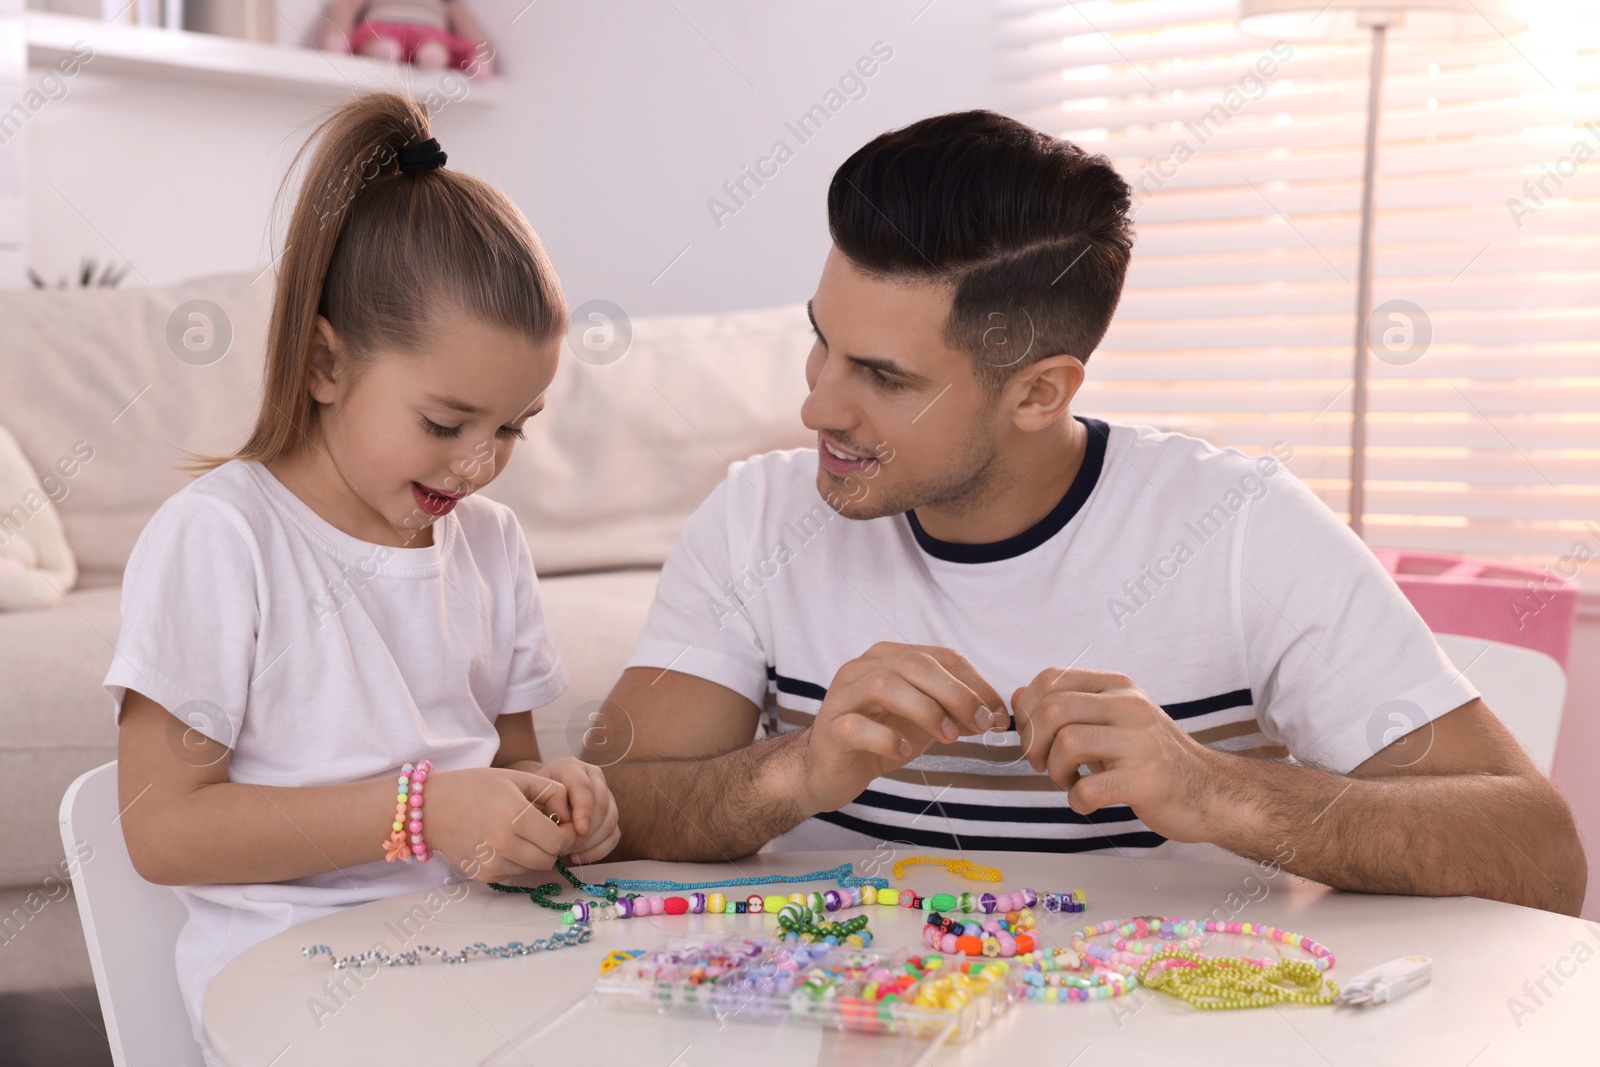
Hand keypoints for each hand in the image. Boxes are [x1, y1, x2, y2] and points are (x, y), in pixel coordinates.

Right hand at [423, 768, 578, 881]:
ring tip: (521, 834)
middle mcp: (503, 844)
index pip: (559, 841)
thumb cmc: (477, 787)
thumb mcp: (518, 777)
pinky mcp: (483, 876)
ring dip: (535, 854)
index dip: (567, 834)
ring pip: (533, 869)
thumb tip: (572, 818)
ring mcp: (491, 863)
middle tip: (544, 829)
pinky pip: (514, 874)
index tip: (561, 824)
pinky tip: (503, 843)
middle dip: (553, 846)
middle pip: (549, 859)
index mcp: (515, 817)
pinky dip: (516, 861)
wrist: (431, 808)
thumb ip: (553, 792)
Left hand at [532, 757, 620, 863]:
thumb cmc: (530, 800)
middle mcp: (593, 776)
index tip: (579, 831)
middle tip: (566, 846)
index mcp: (571, 767)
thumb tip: (562, 825)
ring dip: (592, 841)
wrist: (537, 800)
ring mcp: (605, 793)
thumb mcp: (530, 799)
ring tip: (568, 851)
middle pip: (602, 804)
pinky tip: (578, 856)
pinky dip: (600, 849)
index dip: (584, 810)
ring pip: (611, 819)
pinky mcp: (610, 813)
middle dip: (586, 830)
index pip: (584, 787)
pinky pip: (614, 833)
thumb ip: (544, 807)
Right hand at [800, 643, 1005, 812]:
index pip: (940, 656)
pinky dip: (887, 739)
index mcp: (889, 658)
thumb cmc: (876, 739)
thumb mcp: (921, 723)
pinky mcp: (830, 729)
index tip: (998, 713)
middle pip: (915, 664)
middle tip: (982, 724)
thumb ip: (952, 713)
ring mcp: (842, 696)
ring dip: (926, 711)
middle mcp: (862, 668)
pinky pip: (857, 726)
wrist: (826, 770)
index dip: (975, 682)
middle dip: (956, 694)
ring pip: (885, 685)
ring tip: (948, 738)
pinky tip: (904, 752)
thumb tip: (994, 716)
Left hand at [1012, 668, 1224, 842]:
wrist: (1209, 790)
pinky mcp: (1144, 780)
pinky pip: (1088, 789)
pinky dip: (1076, 801)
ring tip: (1069, 782)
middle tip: (1044, 765)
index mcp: (1118, 686)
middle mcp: (1129, 706)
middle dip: (1034, 743)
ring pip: (1066, 745)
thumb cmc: (1151, 757)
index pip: (1051, 678)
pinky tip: (1086, 802)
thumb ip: (1067, 706)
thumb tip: (1017, 695)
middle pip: (1053, 710)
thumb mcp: (1112, 720)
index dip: (1028, 710)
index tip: (1035, 737)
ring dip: (1054, 772)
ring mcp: (1139, 742)